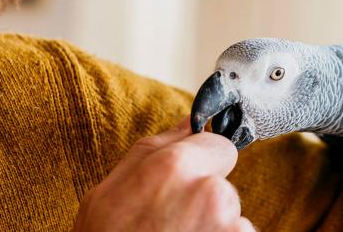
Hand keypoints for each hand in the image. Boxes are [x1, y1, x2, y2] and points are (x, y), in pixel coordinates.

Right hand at [73, 117, 254, 231]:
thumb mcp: (110, 190)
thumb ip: (157, 147)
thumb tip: (190, 122)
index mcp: (175, 167)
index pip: (222, 145)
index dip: (204, 162)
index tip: (187, 181)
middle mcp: (210, 194)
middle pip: (225, 184)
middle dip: (205, 199)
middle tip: (170, 224)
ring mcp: (230, 228)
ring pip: (232, 217)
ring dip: (213, 229)